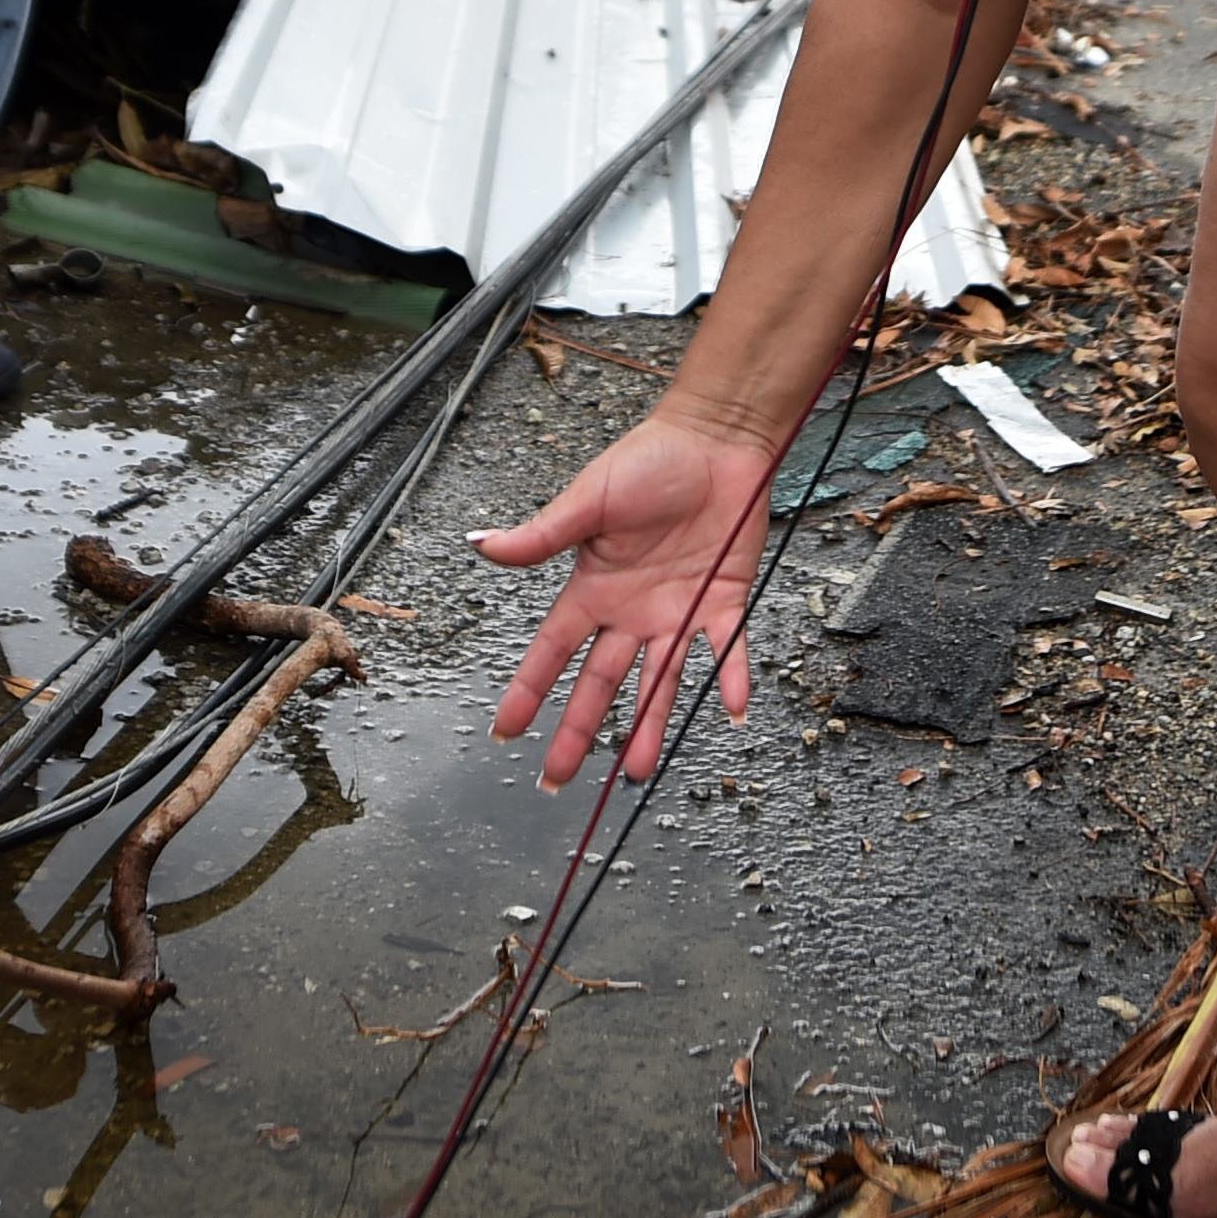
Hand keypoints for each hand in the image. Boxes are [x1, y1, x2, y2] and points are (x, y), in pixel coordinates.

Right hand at [478, 410, 782, 785]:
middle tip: (557, 778)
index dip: (530, 690)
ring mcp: (678, 611)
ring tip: (638, 772)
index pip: (553, 651)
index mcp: (594, 587)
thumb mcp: (587, 499)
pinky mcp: (724, 601)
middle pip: (600, 682)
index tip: (506, 731)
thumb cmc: (649, 460)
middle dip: (579, 731)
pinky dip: (732, 678)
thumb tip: (482, 546)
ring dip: (650, 725)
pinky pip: (728, 649)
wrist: (714, 439)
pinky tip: (734, 711)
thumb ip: (541, 534)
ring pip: (659, 682)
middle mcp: (632, 610)